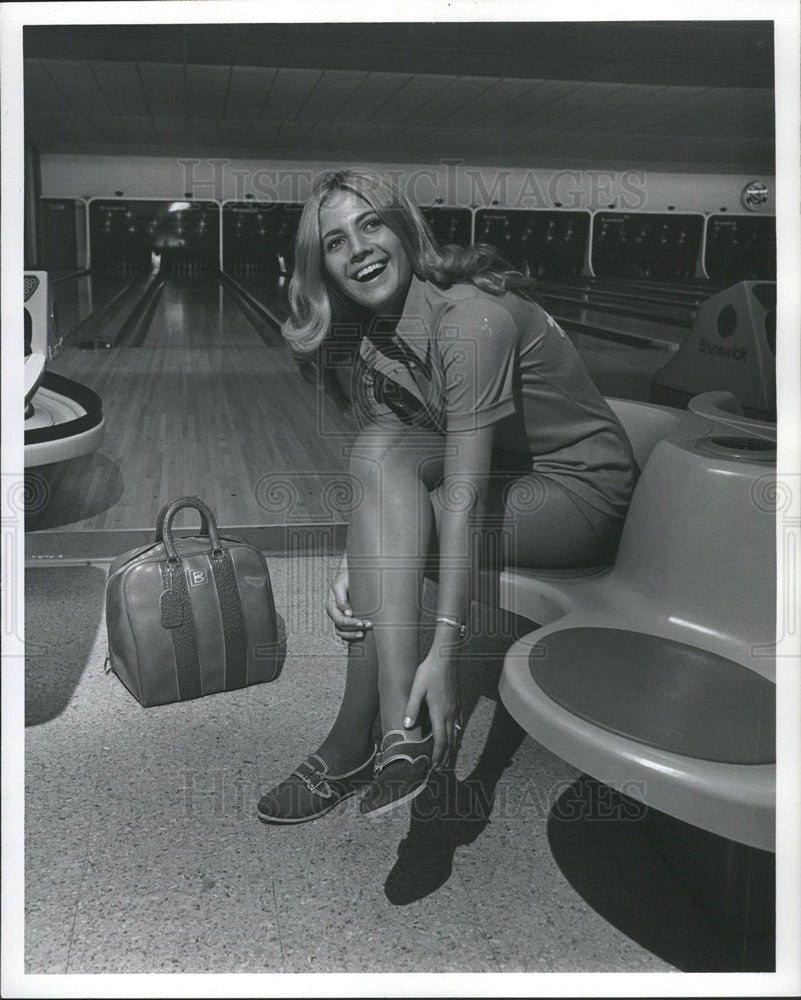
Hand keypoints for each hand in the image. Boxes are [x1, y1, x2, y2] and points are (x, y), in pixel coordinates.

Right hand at [325, 556, 371, 642]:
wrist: (350, 571)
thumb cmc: (345, 576)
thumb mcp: (340, 585)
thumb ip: (342, 600)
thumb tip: (347, 614)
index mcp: (331, 605)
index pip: (339, 620)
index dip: (351, 623)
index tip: (362, 623)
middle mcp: (334, 612)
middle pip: (340, 628)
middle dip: (354, 630)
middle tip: (367, 627)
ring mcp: (339, 615)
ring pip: (342, 632)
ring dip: (353, 635)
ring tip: (364, 634)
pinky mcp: (346, 617)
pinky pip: (346, 630)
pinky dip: (352, 636)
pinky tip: (360, 638)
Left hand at [403, 651, 460, 769]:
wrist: (445, 658)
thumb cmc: (429, 672)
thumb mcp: (417, 689)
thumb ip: (412, 708)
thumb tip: (407, 726)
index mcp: (440, 713)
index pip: (441, 740)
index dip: (438, 755)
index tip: (435, 766)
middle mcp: (450, 713)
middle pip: (450, 741)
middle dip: (446, 756)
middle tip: (441, 768)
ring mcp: (456, 708)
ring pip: (456, 733)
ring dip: (452, 748)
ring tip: (448, 758)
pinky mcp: (457, 703)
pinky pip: (459, 724)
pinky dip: (457, 735)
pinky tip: (455, 736)